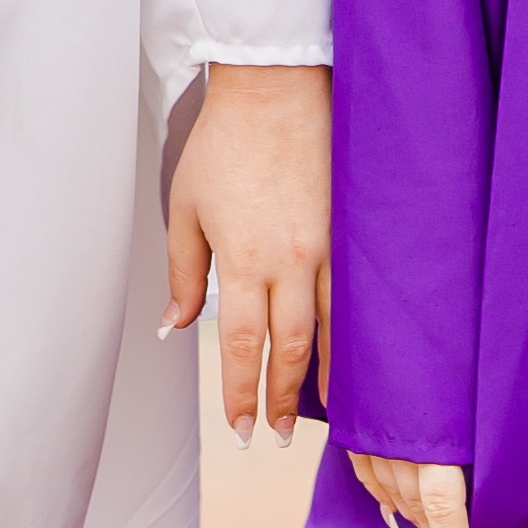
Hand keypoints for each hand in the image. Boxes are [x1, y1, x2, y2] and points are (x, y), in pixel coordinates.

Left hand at [165, 62, 328, 443]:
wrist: (277, 92)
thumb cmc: (224, 145)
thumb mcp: (186, 209)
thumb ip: (184, 274)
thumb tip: (174, 327)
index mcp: (245, 258)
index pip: (244, 345)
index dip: (242, 391)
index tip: (239, 427)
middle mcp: (291, 261)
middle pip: (290, 349)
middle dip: (279, 399)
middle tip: (270, 436)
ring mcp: (327, 248)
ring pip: (331, 331)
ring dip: (319, 379)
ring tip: (312, 416)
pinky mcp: (350, 234)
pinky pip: (352, 298)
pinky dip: (350, 336)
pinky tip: (348, 358)